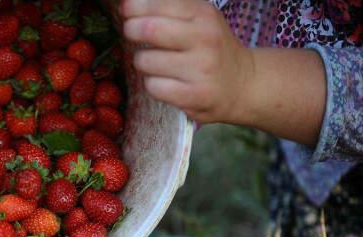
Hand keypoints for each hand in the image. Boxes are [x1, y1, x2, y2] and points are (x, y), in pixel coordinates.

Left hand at [120, 0, 254, 123]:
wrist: (241, 84)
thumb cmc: (210, 49)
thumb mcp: (198, 19)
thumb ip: (168, 9)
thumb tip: (127, 4)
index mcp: (204, 15)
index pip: (159, 3)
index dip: (134, 7)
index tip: (126, 11)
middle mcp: (205, 39)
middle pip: (149, 29)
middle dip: (132, 30)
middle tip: (132, 32)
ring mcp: (200, 69)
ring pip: (145, 61)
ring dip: (143, 62)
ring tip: (156, 63)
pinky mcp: (193, 95)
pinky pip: (152, 86)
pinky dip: (152, 84)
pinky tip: (165, 82)